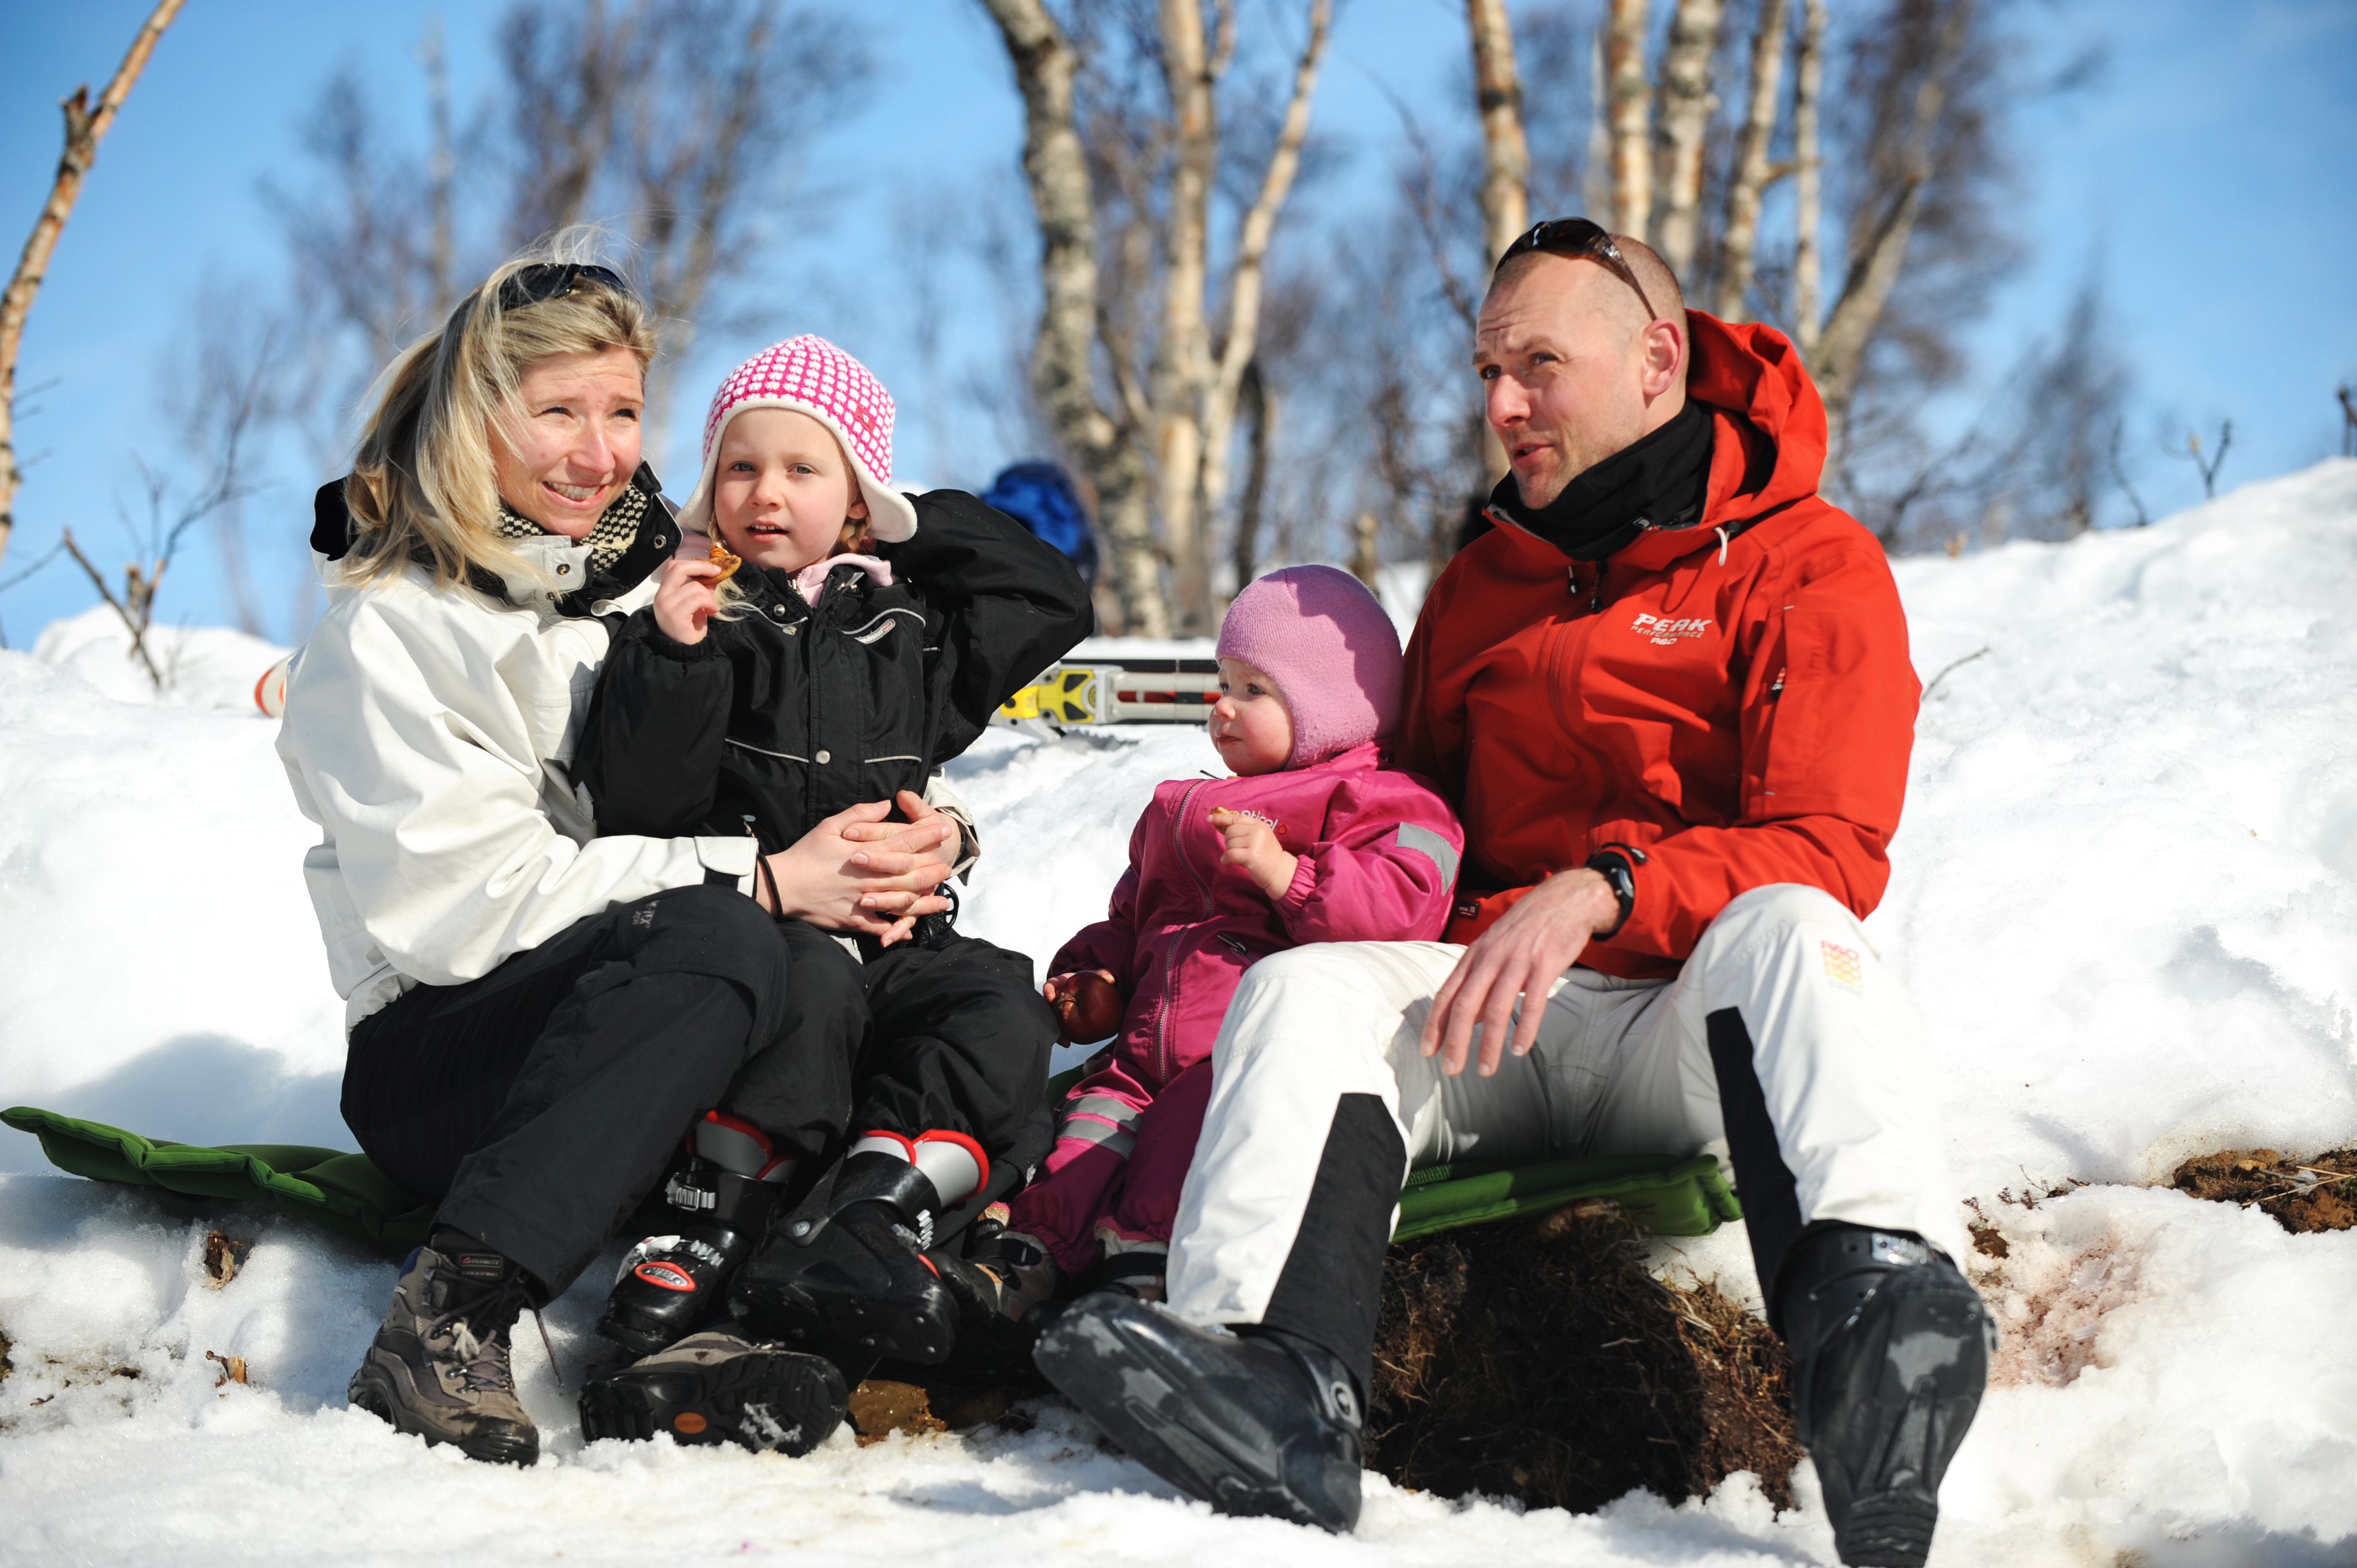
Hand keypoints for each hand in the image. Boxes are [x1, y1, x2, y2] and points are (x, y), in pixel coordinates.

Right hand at [652, 557, 722, 644]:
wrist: (686, 652)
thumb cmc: (690, 629)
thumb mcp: (697, 605)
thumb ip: (702, 589)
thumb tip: (713, 574)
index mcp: (665, 592)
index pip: (673, 566)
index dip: (694, 563)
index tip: (711, 568)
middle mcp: (661, 596)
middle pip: (678, 568)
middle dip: (701, 567)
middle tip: (717, 573)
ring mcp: (666, 605)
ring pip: (693, 586)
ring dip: (709, 596)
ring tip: (712, 607)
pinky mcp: (675, 615)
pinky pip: (697, 599)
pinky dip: (709, 603)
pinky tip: (712, 612)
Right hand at [758, 800, 954, 944]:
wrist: (783, 885)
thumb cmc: (806, 853)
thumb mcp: (830, 825)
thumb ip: (860, 814)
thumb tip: (886, 804)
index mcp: (865, 852)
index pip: (903, 841)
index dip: (926, 835)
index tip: (944, 829)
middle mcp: (869, 877)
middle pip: (909, 873)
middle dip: (932, 868)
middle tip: (949, 866)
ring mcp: (863, 900)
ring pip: (901, 901)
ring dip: (924, 900)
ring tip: (942, 897)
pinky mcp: (854, 920)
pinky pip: (881, 927)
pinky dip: (897, 928)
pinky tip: (911, 928)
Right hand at [1043, 969, 1122, 1044]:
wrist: (1094, 993)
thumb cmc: (1091, 982)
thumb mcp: (1095, 976)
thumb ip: (1102, 974)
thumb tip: (1111, 979)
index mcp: (1061, 985)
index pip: (1050, 986)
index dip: (1048, 991)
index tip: (1050, 996)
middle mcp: (1056, 999)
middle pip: (1047, 1006)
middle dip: (1047, 1013)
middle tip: (1053, 1020)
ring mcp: (1059, 1011)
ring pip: (1052, 1021)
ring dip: (1053, 1029)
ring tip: (1059, 1037)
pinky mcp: (1063, 1022)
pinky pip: (1060, 1030)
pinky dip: (1062, 1038)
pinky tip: (1067, 1044)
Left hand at [1209, 808, 1298, 900]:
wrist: (1280, 871)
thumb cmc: (1267, 856)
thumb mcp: (1260, 837)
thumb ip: (1245, 831)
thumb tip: (1223, 827)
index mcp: (1259, 824)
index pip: (1236, 818)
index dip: (1221, 818)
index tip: (1209, 818)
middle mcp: (1258, 831)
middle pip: (1230, 831)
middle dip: (1228, 841)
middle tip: (1237, 850)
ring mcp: (1255, 842)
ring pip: (1229, 843)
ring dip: (1229, 851)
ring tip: (1239, 857)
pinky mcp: (1251, 855)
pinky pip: (1230, 854)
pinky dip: (1225, 859)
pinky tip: (1228, 862)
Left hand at [1419, 868, 1621, 1078]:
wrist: (1565, 899)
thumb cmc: (1526, 929)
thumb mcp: (1494, 949)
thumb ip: (1478, 982)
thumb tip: (1462, 1020)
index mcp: (1474, 955)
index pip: (1447, 993)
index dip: (1435, 1024)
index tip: (1427, 1051)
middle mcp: (1490, 958)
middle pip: (1465, 1004)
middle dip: (1455, 1040)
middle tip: (1451, 1070)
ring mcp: (1517, 960)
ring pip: (1496, 1007)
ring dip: (1489, 1042)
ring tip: (1486, 1069)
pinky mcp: (1545, 964)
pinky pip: (1533, 1001)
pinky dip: (1525, 1027)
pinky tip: (1519, 1049)